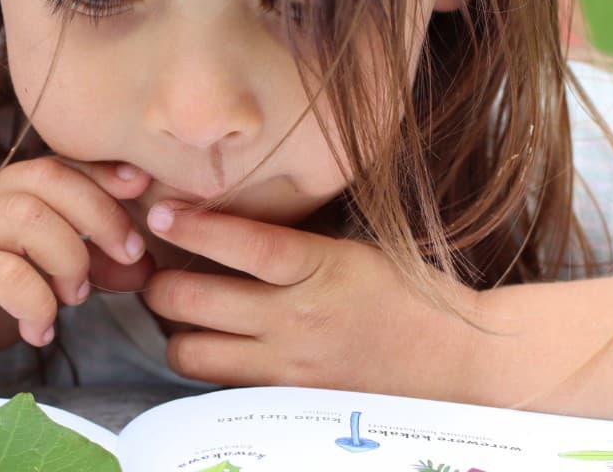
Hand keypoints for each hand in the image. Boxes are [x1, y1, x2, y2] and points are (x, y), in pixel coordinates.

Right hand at [0, 157, 153, 388]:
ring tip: (75, 297)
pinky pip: (0, 273)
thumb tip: (145, 267)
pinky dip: (36, 303)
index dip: (105, 174)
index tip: (144, 191)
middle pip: (46, 179)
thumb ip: (89, 267)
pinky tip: (42, 330)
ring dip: (68, 257)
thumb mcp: (41, 280)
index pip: (60, 165)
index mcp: (3, 196)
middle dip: (100, 215)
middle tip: (127, 257)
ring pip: (25, 217)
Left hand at [142, 201, 478, 399]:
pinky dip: (204, 365)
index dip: (192, 226)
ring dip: (176, 332)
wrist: (452, 360)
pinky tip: (213, 348)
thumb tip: (223, 229)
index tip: (161, 212)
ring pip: (190, 352)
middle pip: (193, 301)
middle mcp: (295, 317)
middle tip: (160, 274)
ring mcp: (286, 365)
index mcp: (318, 267)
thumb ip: (291, 246)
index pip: (242, 243)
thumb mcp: (349, 252)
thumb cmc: (402, 296)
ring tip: (184, 317)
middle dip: (160, 284)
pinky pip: (218, 386)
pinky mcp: (284, 400)